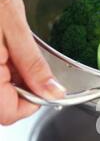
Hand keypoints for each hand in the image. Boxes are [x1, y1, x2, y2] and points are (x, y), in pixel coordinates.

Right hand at [0, 0, 64, 125]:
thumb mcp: (15, 26)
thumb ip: (33, 66)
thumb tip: (54, 93)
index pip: (10, 114)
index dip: (32, 103)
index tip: (45, 87)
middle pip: (2, 105)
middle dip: (21, 88)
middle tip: (24, 59)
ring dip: (10, 78)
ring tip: (9, 46)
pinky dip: (0, 68)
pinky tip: (2, 47)